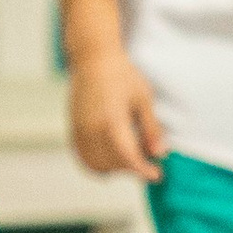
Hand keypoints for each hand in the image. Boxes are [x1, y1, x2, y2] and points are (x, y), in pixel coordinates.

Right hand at [67, 44, 164, 180]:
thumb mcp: (144, 99)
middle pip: (112, 165)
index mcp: (113, 121)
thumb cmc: (122, 75)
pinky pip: (82, 155)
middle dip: (131, 169)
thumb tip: (159, 154)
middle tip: (146, 160)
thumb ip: (151, 129)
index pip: (128, 159)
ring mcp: (80, 129)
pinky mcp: (73, 127)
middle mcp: (93, 128)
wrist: (93, 58)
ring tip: (128, 157)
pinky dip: (96, 162)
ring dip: (113, 168)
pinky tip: (111, 154)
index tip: (156, 174)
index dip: (144, 171)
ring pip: (95, 164)